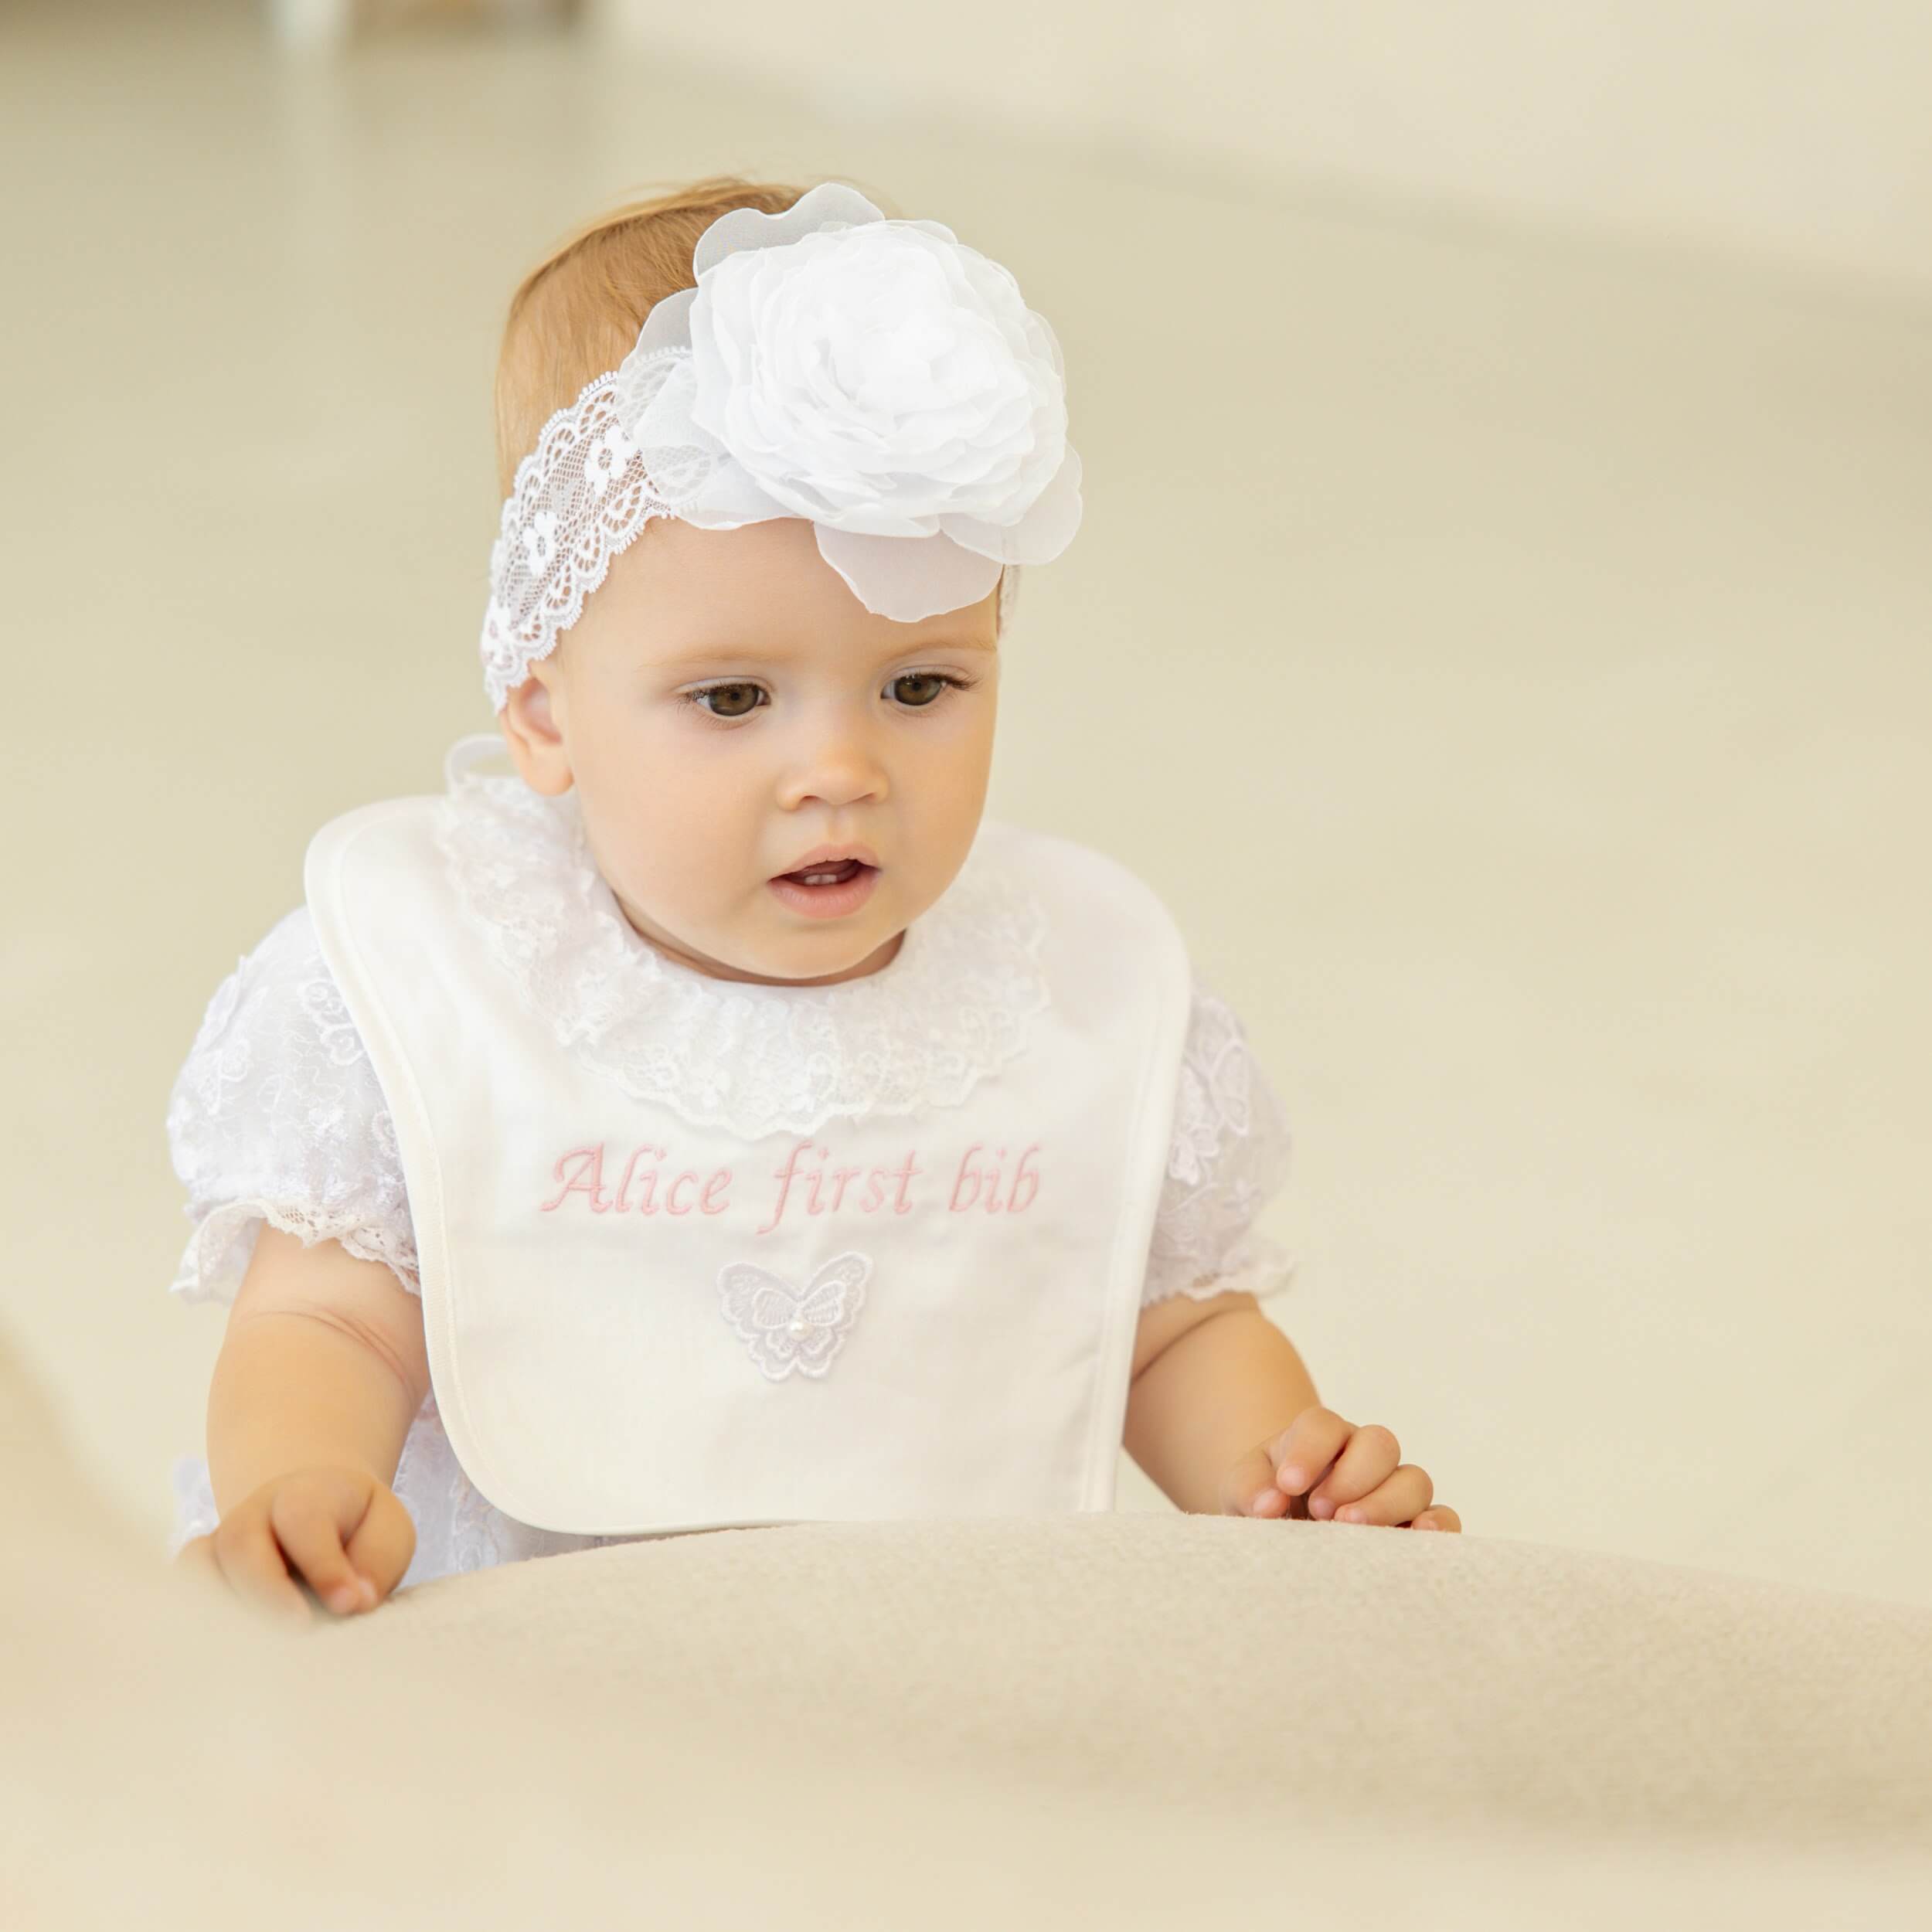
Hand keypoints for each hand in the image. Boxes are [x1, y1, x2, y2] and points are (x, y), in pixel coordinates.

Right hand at [173, 1465, 415, 1627]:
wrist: (317, 1516)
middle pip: (241, 1542)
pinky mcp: (201, 1577)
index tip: (350, 1604)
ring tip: (258, 1650)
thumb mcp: (386, 1531)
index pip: (303, 1518)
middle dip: (267, 1591)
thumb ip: (377, 1561)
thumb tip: (354, 1603)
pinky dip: (195, 1623)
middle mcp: (253, 1514)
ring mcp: (220, 1544)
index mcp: (306, 1493)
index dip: (324, 1564)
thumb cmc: (357, 1530)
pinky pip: (179, 1594)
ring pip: (199, 1569)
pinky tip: (228, 1656)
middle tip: (300, 1630)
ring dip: (225, 1610)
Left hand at [1220, 1406, 1461, 1531]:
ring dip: (1387, 1502)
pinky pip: (1443, 1516)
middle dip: (1353, 1475)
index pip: (1323, 1425)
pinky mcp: (1417, 1524)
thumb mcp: (1243, 1492)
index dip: (1309, 1449)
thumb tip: (1269, 1504)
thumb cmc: (1266, 1504)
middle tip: (1320, 1510)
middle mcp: (1363, 1456)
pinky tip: (1417, 1536)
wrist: (1283, 1536)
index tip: (1287, 1484)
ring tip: (1350, 1528)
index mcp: (1320, 1438)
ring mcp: (1394, 1489)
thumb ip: (1249, 1489)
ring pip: (1413, 1480)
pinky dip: (1437, 1525)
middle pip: (1380, 1444)